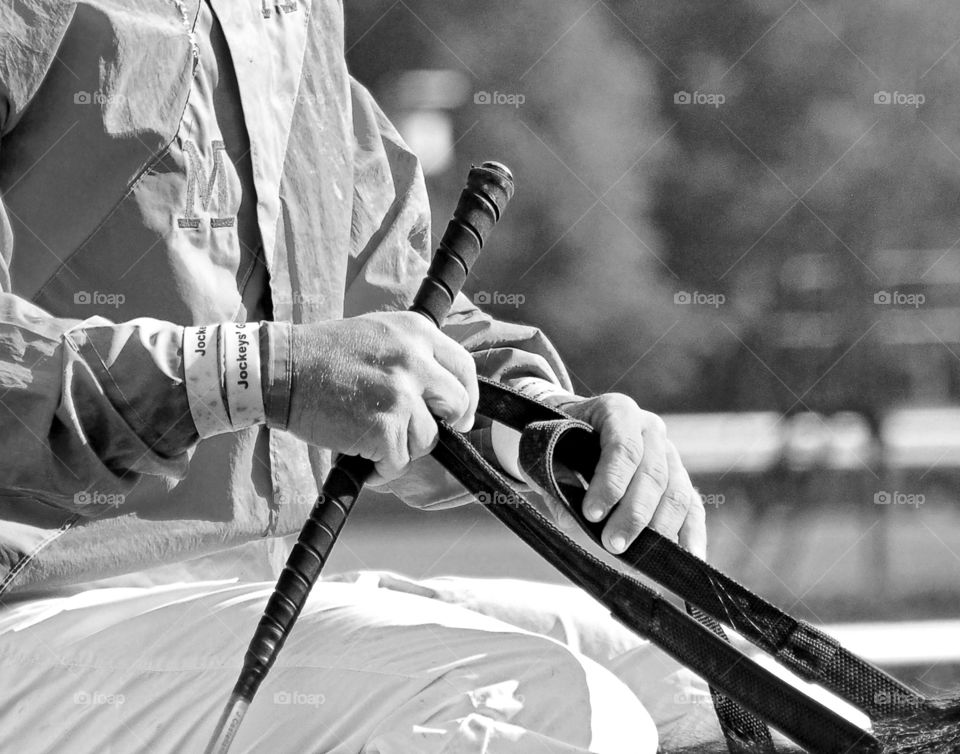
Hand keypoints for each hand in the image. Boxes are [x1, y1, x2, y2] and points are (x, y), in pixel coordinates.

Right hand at [286, 312, 477, 483]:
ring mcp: (401, 395)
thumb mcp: (379, 333)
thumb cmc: (324, 356)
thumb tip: (443, 390)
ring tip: (372, 438)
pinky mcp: (384, 428)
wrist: (280, 371)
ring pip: (427, 439)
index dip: (466, 397)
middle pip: (457, 405)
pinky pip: (399, 462)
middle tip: (417, 433)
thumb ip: (414, 353)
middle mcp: (415, 360)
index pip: (464, 368)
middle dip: (442, 425)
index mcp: (416, 332)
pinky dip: (382, 468)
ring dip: (402, 448)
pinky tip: (361, 454)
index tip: (459, 414)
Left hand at [556, 394, 705, 557]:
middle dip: (634, 513)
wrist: (573, 432)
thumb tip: (574, 521)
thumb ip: (555, 482)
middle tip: (613, 544)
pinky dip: (691, 533)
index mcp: (618, 411)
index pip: (622, 447)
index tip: (591, 514)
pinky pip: (692, 507)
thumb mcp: (546, 453)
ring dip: (659, 528)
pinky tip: (688, 556)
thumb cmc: (559, 443)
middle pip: (653, 473)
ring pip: (676, 492)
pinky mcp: (679, 479)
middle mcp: (650, 428)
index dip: (610, 482)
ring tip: (637, 557)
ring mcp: (669, 454)